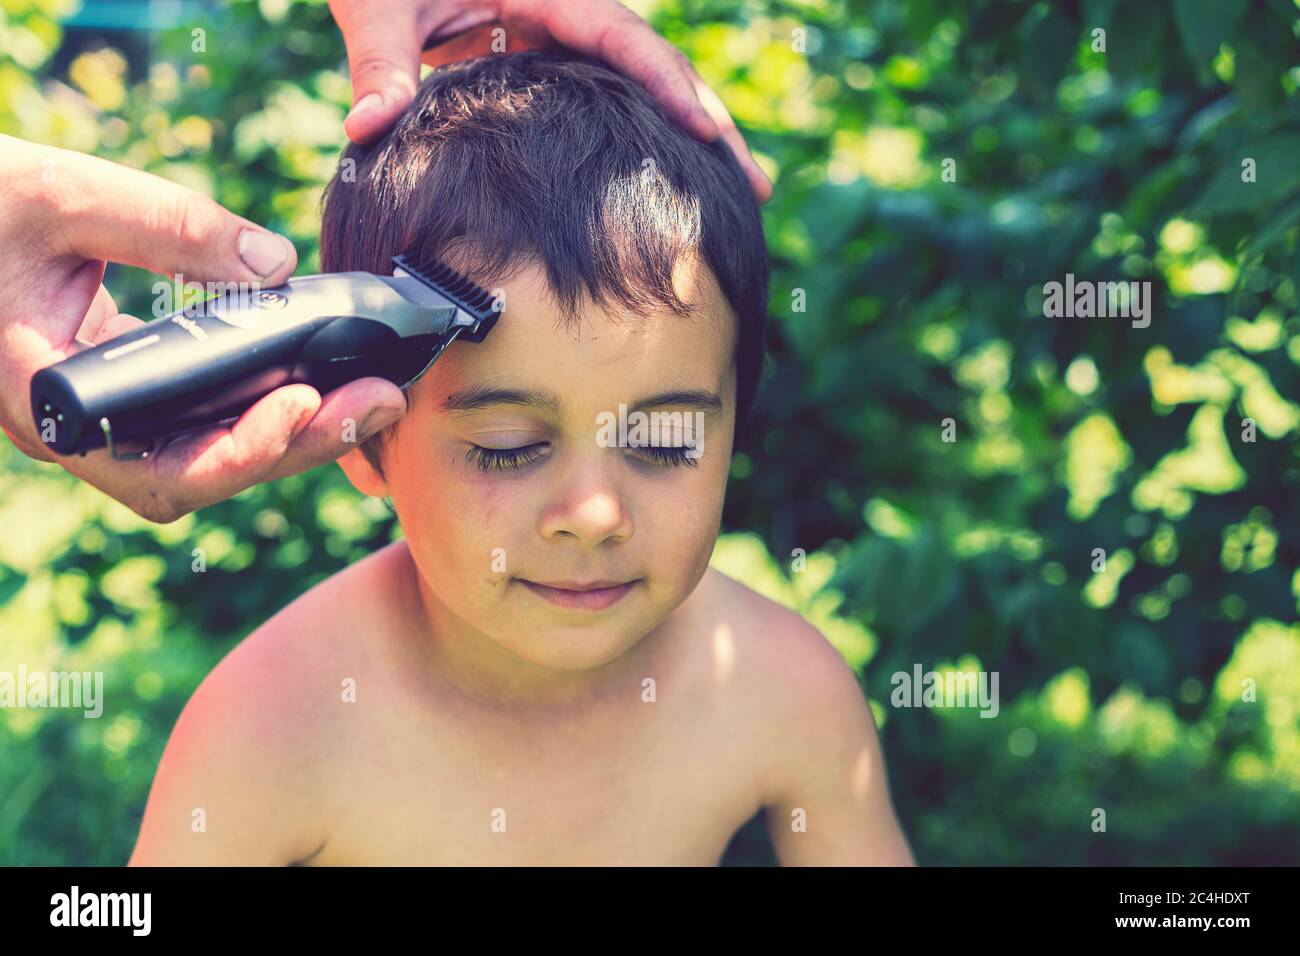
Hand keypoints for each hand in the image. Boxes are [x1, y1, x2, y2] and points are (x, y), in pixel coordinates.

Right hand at [0, 134, 407, 522]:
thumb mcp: (65, 194)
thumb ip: (167, 226)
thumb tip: (277, 263)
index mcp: (51, 401)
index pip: (160, 470)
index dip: (240, 451)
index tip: (302, 402)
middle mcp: (83, 431)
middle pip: (207, 475)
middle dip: (299, 444)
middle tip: (381, 401)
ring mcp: (109, 420)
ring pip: (213, 456)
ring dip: (297, 431)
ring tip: (374, 393)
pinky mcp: (131, 396)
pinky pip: (207, 421)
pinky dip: (266, 405)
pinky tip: (325, 375)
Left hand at [328, 0, 772, 201]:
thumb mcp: (379, 4)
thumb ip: (380, 64)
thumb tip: (368, 127)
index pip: (621, 38)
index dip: (668, 84)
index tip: (708, 133)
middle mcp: (568, 14)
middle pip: (654, 69)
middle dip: (709, 122)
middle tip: (755, 186)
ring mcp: (564, 43)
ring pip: (640, 90)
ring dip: (688, 138)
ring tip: (733, 199)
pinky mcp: (550, 67)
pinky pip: (609, 105)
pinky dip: (644, 141)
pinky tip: (668, 187)